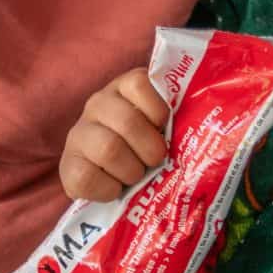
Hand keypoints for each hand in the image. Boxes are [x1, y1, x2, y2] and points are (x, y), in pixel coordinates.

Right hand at [58, 68, 166, 200]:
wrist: (108, 180)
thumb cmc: (144, 150)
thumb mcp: (160, 127)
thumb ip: (175, 118)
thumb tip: (206, 127)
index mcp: (123, 88)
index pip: (139, 83)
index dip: (158, 109)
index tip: (165, 127)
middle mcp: (97, 104)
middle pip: (127, 121)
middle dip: (150, 148)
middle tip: (156, 161)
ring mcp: (78, 134)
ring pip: (108, 149)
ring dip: (131, 170)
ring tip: (136, 176)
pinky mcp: (66, 165)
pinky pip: (87, 178)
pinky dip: (109, 189)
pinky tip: (115, 189)